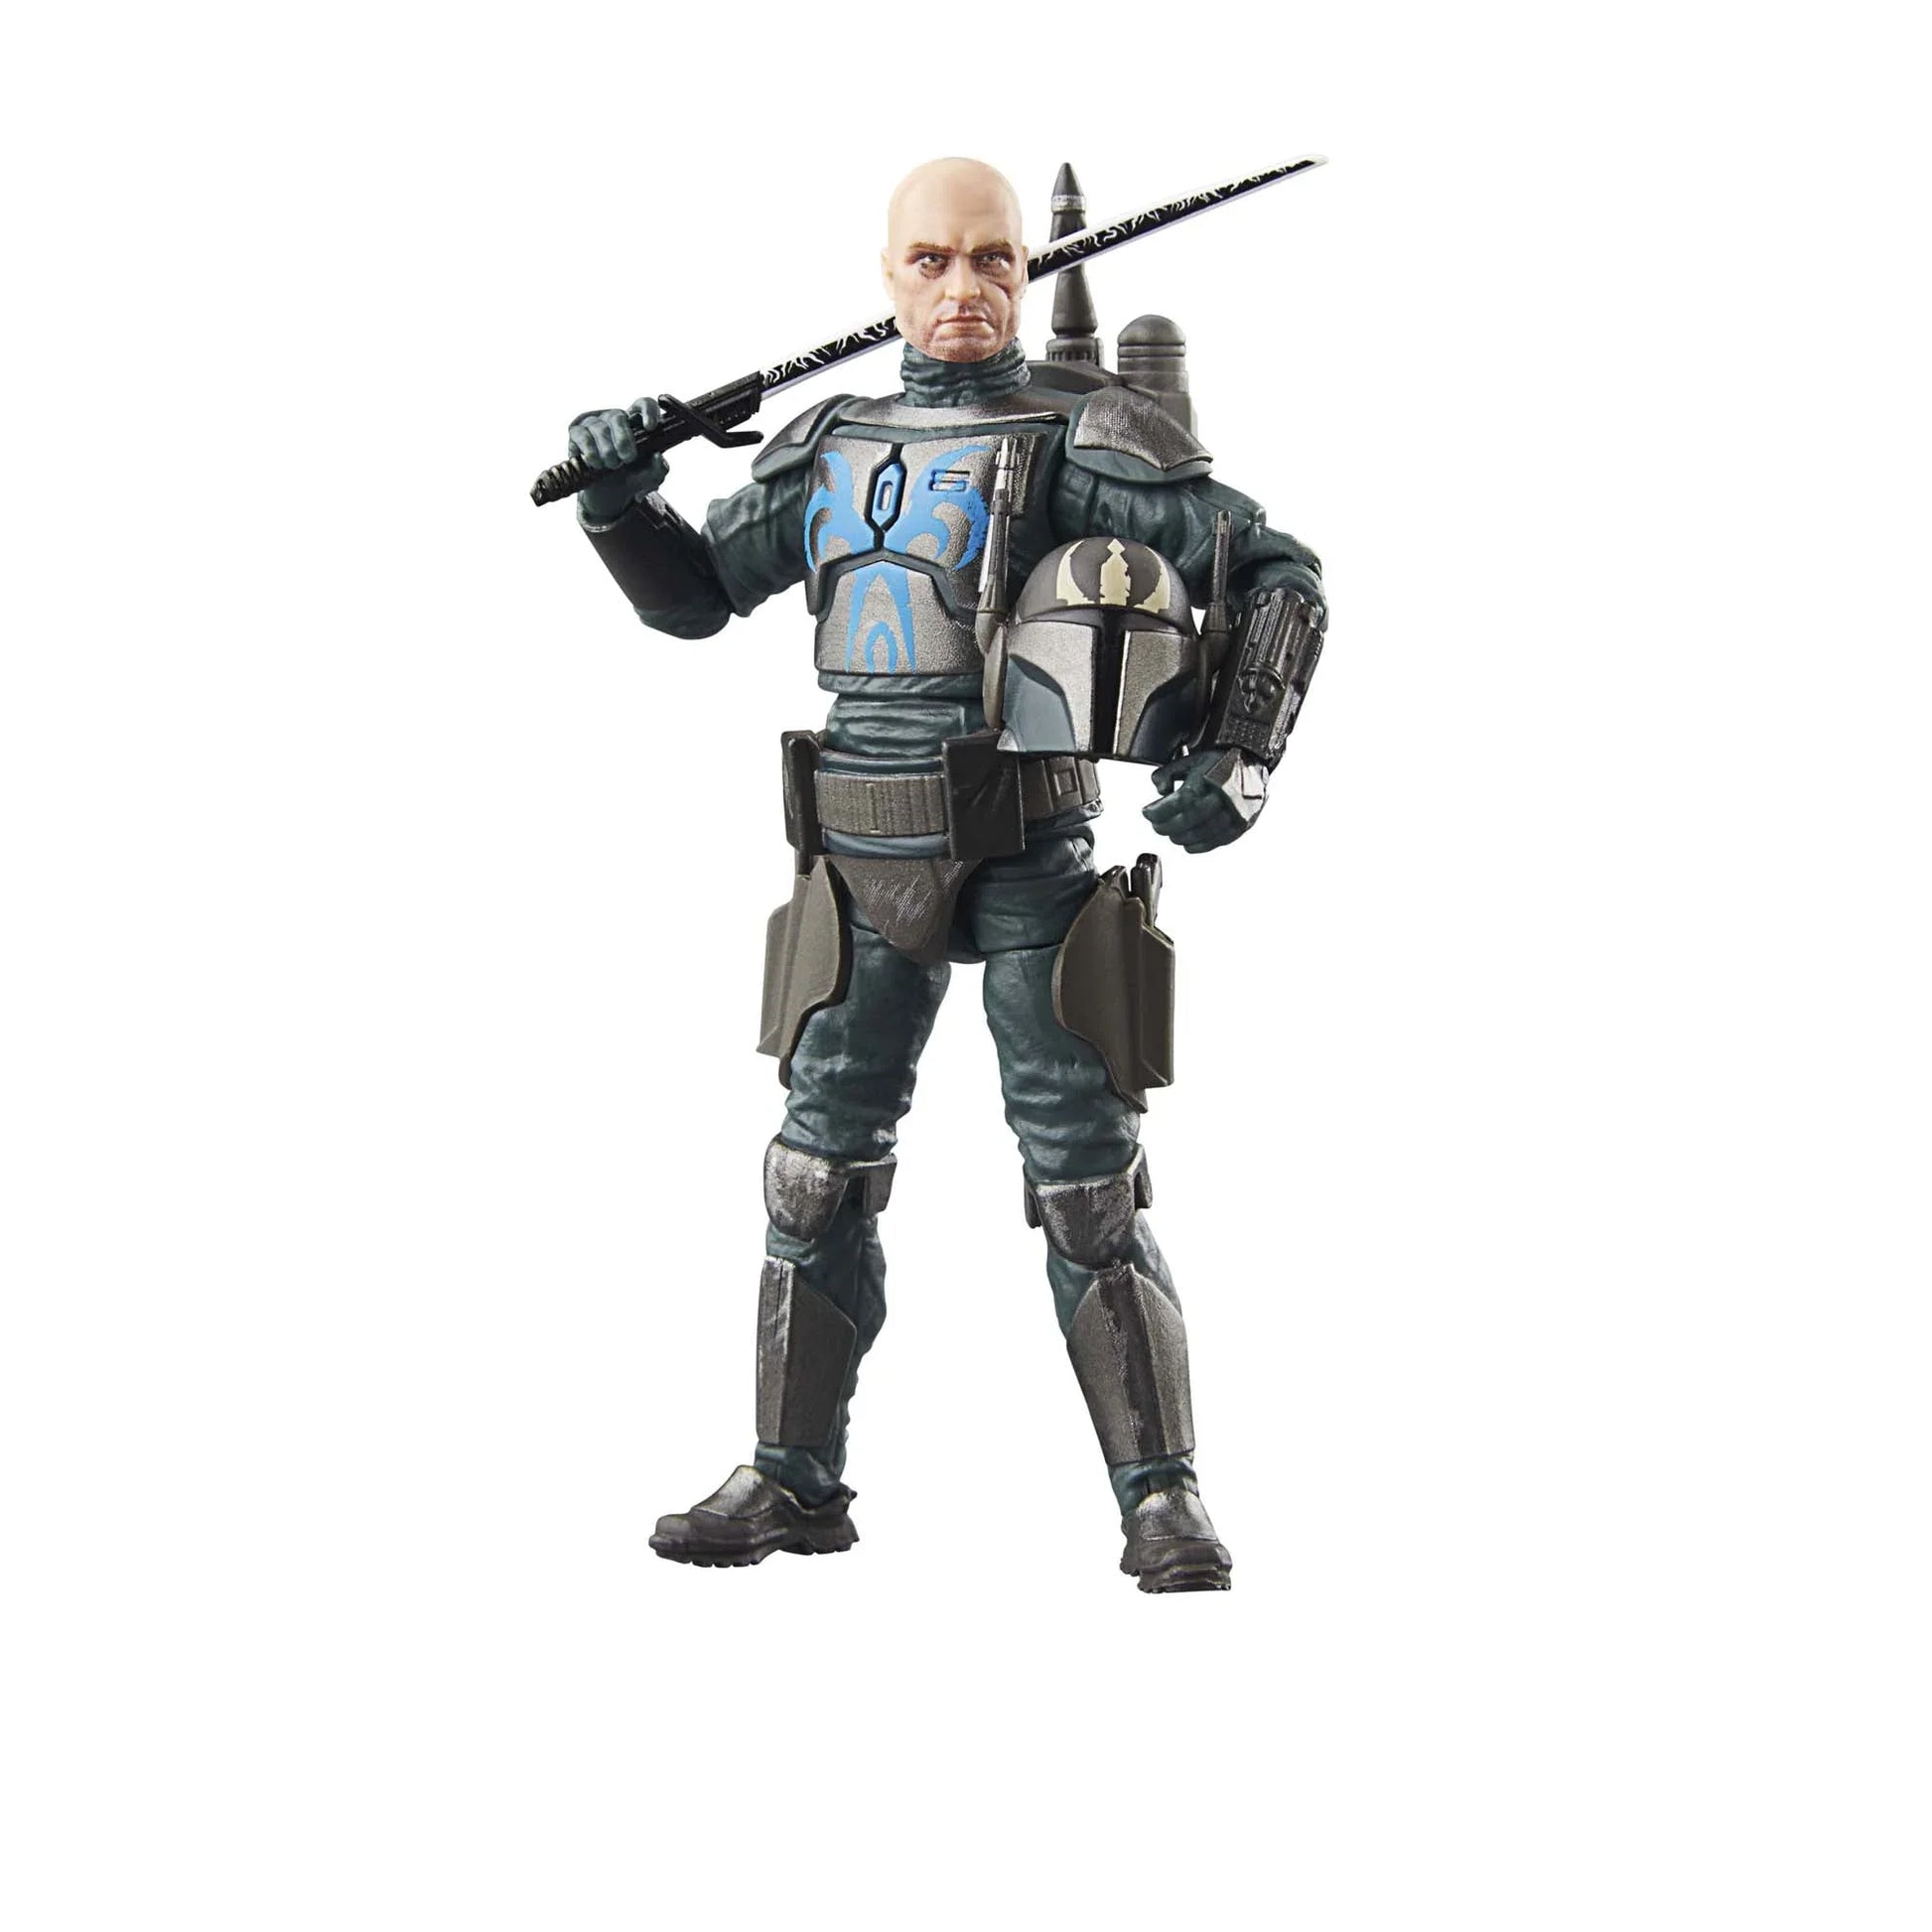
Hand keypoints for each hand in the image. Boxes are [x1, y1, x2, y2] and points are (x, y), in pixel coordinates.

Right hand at [568, 397, 670, 520]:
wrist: (607, 494)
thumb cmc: (631, 478)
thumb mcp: (649, 479)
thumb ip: (658, 470)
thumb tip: (658, 457)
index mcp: (636, 424)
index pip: (643, 404)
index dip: (647, 410)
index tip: (650, 427)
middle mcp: (615, 419)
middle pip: (618, 417)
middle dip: (623, 440)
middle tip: (627, 459)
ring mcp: (595, 423)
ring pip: (600, 428)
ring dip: (607, 450)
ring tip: (611, 466)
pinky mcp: (577, 432)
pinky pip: (582, 435)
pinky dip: (590, 451)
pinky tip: (595, 463)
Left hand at [1142, 748, 1268, 852]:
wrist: (1252, 765)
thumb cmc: (1220, 763)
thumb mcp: (1191, 760)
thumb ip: (1168, 773)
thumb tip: (1159, 790)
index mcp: (1211, 777)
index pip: (1181, 800)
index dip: (1160, 810)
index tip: (1147, 813)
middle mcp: (1225, 796)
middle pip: (1189, 819)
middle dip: (1166, 826)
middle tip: (1156, 825)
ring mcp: (1235, 813)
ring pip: (1202, 833)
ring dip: (1180, 837)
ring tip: (1170, 833)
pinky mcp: (1240, 826)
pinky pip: (1216, 842)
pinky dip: (1197, 846)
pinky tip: (1187, 842)